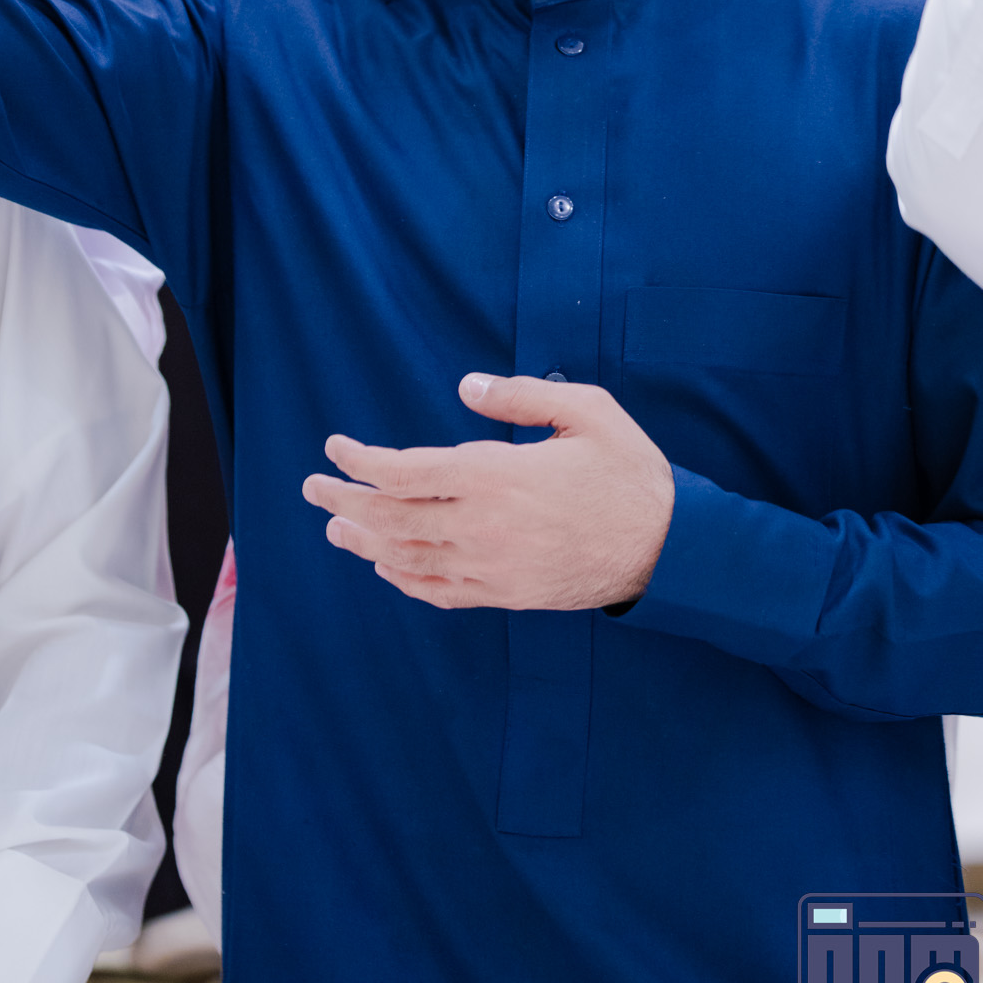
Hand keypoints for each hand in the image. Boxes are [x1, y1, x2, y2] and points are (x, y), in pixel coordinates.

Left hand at [303, 373, 674, 609]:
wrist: (669, 549)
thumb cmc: (629, 473)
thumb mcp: (586, 413)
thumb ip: (520, 396)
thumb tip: (466, 387)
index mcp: (496, 476)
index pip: (405, 471)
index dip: (361, 461)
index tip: (335, 448)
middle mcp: (483, 526)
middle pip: (392, 516)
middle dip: (345, 500)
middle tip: (312, 489)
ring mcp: (492, 567)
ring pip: (407, 557)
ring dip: (364, 541)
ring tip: (336, 526)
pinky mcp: (506, 594)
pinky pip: (440, 591)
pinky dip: (404, 579)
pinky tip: (385, 566)